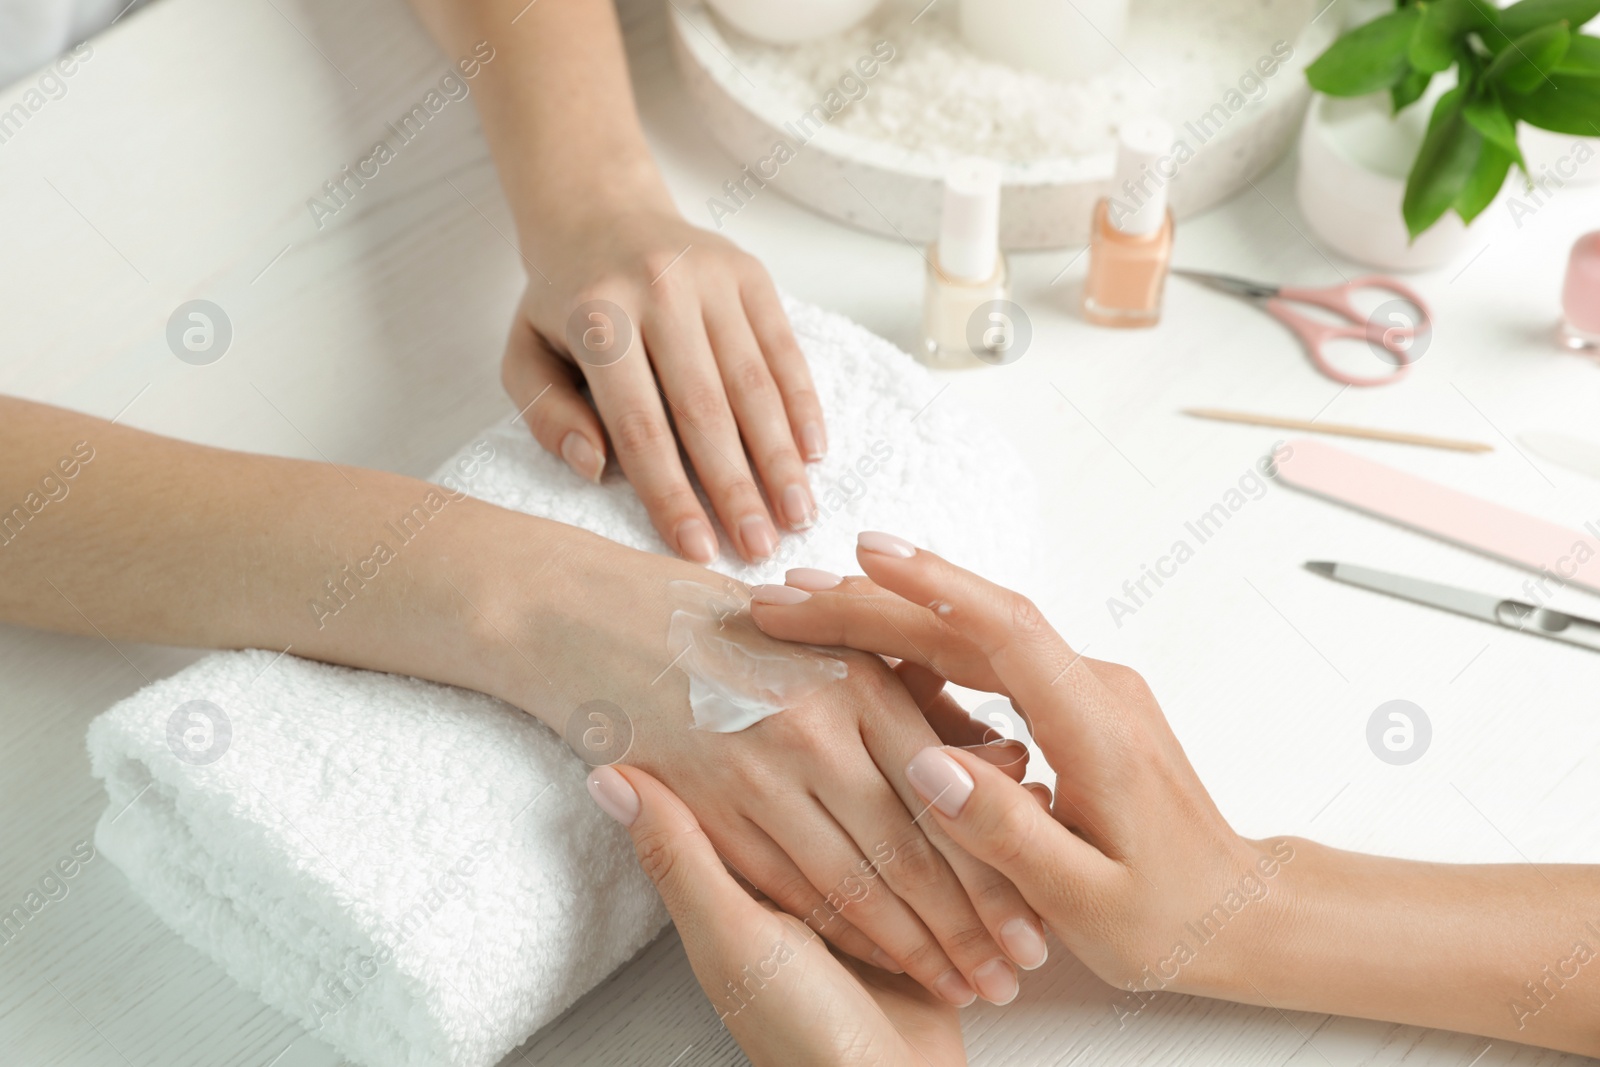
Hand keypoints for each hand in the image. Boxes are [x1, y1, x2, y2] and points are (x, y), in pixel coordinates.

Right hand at [482, 531, 1047, 1006]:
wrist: (594, 619)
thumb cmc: (732, 630)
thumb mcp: (837, 648)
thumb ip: (918, 707)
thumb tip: (1008, 756)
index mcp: (862, 678)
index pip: (950, 792)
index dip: (998, 865)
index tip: (1036, 918)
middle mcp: (815, 724)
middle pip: (913, 846)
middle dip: (972, 922)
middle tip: (1017, 973)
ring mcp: (757, 768)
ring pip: (856, 880)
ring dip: (917, 944)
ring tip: (969, 984)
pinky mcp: (706, 804)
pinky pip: (790, 886)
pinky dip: (845, 931)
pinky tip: (886, 959)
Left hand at [504, 203, 824, 564]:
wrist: (599, 211)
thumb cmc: (563, 303)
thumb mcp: (524, 355)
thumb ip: (547, 415)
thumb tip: (593, 466)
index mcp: (596, 315)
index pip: (639, 424)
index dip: (670, 493)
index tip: (696, 549)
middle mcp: (658, 289)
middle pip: (705, 410)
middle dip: (736, 489)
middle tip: (759, 550)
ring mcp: (710, 276)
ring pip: (754, 383)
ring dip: (779, 457)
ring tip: (797, 516)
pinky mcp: (750, 273)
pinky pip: (784, 349)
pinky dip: (803, 404)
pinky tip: (813, 455)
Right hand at [750, 536, 1291, 1004]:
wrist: (1236, 909)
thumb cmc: (1167, 917)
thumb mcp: (1087, 900)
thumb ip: (1008, 833)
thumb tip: (929, 767)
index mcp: (1096, 729)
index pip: (1008, 631)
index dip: (933, 587)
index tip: (866, 557)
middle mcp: (1093, 689)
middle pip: (977, 620)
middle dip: (882, 599)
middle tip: (794, 594)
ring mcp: (1085, 690)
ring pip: (978, 634)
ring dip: (897, 617)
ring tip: (813, 610)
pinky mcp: (1073, 704)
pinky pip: (989, 659)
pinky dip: (926, 646)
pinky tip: (872, 651)